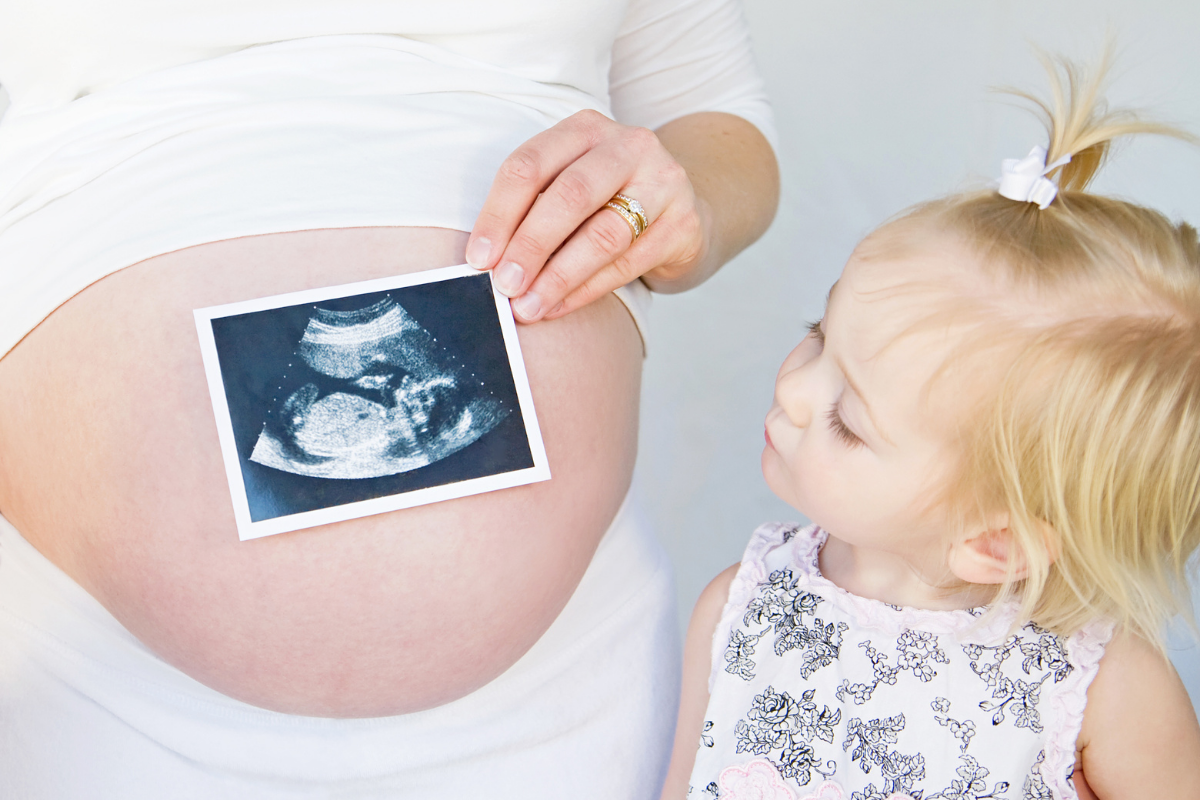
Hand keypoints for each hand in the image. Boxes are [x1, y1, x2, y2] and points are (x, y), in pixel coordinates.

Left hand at [465, 109, 709, 322]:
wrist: (684, 211)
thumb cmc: (609, 202)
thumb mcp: (571, 186)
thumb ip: (534, 210)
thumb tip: (488, 263)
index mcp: (586, 128)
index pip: (530, 165)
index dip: (499, 214)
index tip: (478, 258)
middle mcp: (628, 145)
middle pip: (569, 196)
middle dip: (530, 246)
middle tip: (504, 286)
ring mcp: (663, 182)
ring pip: (602, 234)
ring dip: (558, 276)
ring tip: (529, 306)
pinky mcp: (683, 224)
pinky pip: (626, 263)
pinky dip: (586, 290)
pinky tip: (559, 305)